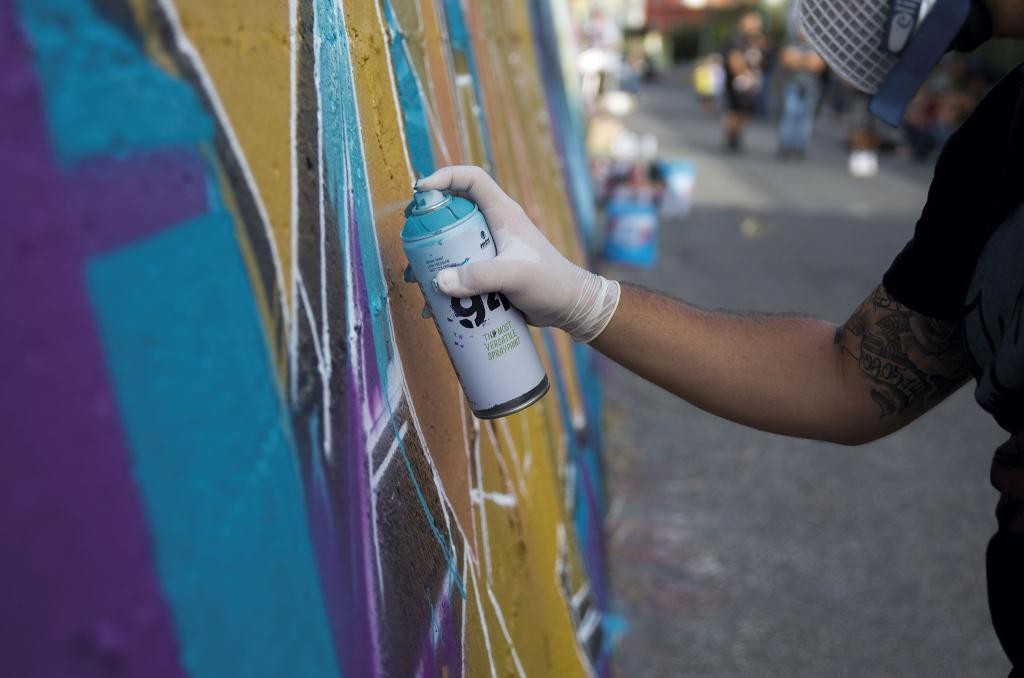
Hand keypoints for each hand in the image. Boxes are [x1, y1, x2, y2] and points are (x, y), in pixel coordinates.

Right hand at [415, 165, 619, 342]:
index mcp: (503, 213)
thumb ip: (480, 277)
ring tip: (417, 277)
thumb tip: (440, 281)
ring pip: (455, 244)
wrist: (570, 307)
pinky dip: (447, 282)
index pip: (473, 179)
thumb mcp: (515, 275)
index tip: (422, 190)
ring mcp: (492, 249)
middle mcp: (495, 226)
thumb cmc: (550, 282)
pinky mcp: (491, 271)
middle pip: (455, 212)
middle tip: (412, 239)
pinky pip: (462, 270)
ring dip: (435, 258)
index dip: (446, 177)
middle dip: (430, 224)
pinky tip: (436, 303)